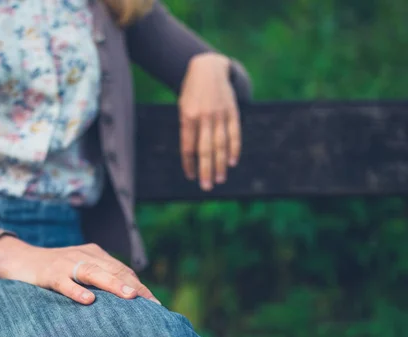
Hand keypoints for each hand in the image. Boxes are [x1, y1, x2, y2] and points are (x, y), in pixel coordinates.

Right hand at [0, 236, 159, 305]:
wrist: (17, 259)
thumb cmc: (52, 270)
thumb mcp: (78, 271)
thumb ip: (98, 280)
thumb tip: (124, 301)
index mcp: (94, 255)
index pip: (122, 270)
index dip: (139, 286)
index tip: (156, 304)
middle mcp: (84, 256)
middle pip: (114, 270)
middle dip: (135, 287)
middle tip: (152, 304)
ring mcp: (66, 263)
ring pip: (94, 273)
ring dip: (114, 285)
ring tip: (131, 297)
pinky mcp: (48, 273)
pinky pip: (64, 283)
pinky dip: (76, 291)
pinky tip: (88, 301)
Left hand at [178, 53, 240, 190]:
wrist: (208, 67)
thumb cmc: (191, 92)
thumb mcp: (183, 107)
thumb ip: (188, 128)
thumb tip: (193, 154)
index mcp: (188, 117)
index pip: (188, 147)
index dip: (189, 163)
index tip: (190, 177)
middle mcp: (204, 117)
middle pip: (205, 149)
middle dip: (206, 170)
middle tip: (206, 187)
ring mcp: (219, 114)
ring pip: (221, 144)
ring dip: (220, 164)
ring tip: (219, 179)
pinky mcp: (232, 111)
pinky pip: (234, 133)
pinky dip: (234, 148)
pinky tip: (232, 162)